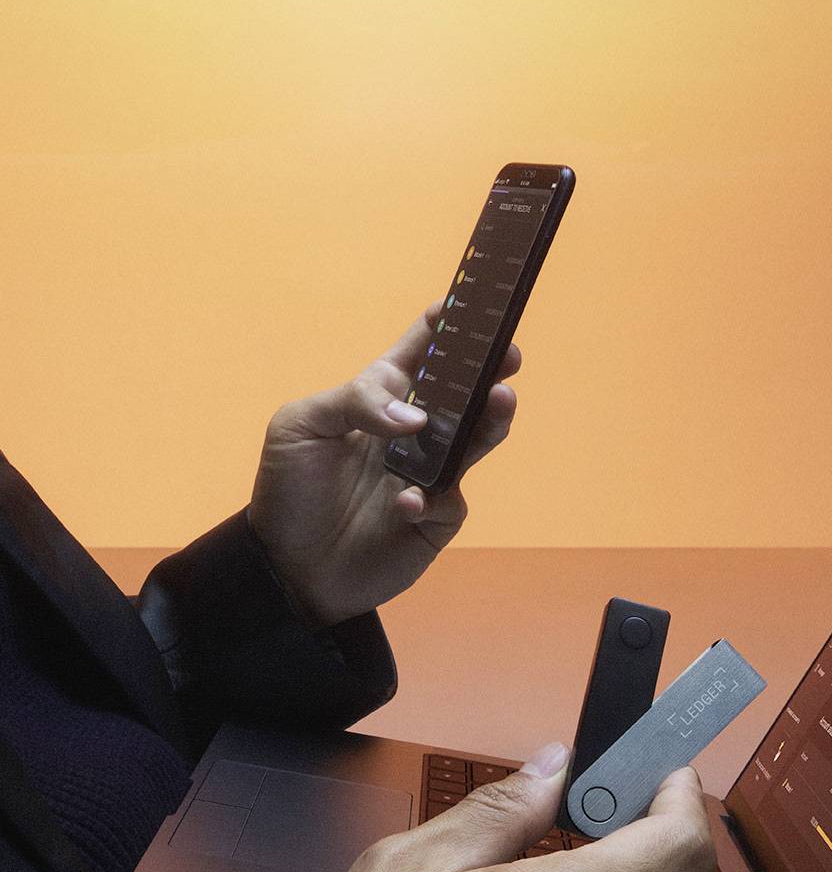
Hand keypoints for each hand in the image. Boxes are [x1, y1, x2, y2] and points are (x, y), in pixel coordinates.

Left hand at [247, 301, 519, 626]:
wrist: (285, 569)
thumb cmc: (288, 489)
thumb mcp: (300, 426)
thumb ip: (356, 403)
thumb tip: (414, 419)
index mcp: (380, 397)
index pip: (421, 350)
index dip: (447, 323)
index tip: (469, 302)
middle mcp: (414, 430)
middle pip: (465, 390)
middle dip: (490, 367)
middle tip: (507, 354)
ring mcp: (430, 473)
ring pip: (478, 437)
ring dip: (492, 418)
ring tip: (500, 401)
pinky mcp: (435, 517)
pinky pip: (449, 500)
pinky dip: (432, 497)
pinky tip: (405, 504)